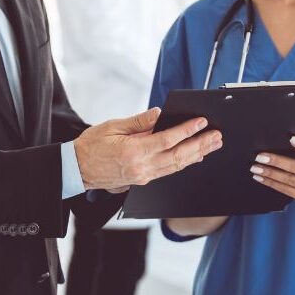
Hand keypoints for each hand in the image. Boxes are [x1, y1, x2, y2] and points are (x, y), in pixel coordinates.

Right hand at [74, 107, 222, 191]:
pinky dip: (183, 163)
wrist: (77, 169)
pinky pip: (168, 171)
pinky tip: (194, 157)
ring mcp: (143, 176)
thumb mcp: (113, 126)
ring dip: (197, 155)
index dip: (187, 131)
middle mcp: (141, 167)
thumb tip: (159, 114)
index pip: (167, 140)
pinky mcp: (142, 180)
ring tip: (212, 145)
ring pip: (176, 166)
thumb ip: (139, 122)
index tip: (201, 122)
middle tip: (217, 136)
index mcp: (133, 152)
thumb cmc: (91, 145)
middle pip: (178, 156)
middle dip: (200, 145)